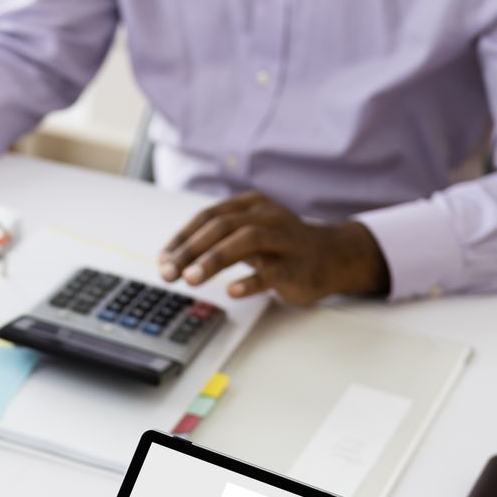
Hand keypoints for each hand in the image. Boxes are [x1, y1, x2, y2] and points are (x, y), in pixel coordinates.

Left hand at [159, 193, 389, 306]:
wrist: (333, 256)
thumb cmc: (282, 246)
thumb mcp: (248, 233)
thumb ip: (215, 243)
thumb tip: (173, 261)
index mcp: (251, 205)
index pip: (208, 217)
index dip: (182, 239)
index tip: (163, 260)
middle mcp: (266, 217)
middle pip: (222, 227)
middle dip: (191, 250)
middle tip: (169, 273)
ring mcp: (283, 240)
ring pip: (246, 241)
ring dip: (214, 260)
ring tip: (191, 279)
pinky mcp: (297, 266)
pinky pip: (271, 272)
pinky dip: (250, 281)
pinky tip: (232, 291)